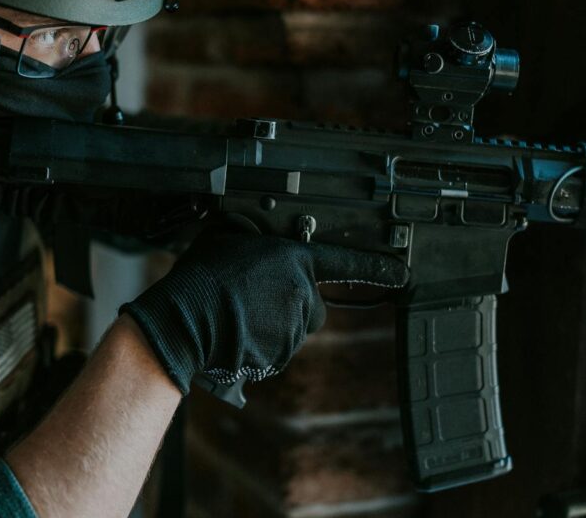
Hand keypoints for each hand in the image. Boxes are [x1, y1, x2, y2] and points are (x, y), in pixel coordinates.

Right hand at [121, 230, 408, 392]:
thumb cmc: (201, 276)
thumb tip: (256, 231)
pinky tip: (237, 336)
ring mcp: (293, 326)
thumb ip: (256, 235)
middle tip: (253, 300)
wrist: (185, 321)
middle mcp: (301, 292)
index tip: (401, 272)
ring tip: (237, 317)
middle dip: (291, 305)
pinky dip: (262, 347)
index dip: (375, 267)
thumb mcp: (228, 236)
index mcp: (293, 259)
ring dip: (273, 326)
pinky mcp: (281, 354)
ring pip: (293, 329)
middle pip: (311, 304)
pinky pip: (278, 351)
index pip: (343, 261)